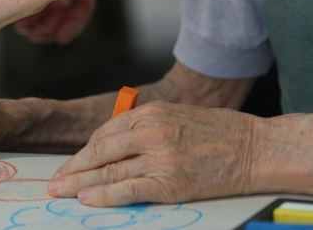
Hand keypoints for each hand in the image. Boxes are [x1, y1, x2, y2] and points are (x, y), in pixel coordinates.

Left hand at [48, 101, 256, 205]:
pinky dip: (103, 195)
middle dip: (74, 167)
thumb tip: (119, 143)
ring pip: (108, 170)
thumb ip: (149, 127)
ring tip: (61, 191)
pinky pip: (127, 188)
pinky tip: (87, 199)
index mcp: (152, 113)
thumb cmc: (223, 132)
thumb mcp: (180, 116)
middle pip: (100, 150)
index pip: (106, 132)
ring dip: (80, 182)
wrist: (258, 147)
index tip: (73, 162)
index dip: (85, 150)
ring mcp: (160, 157)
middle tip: (55, 179)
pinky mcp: (170, 182)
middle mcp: (151, 132)